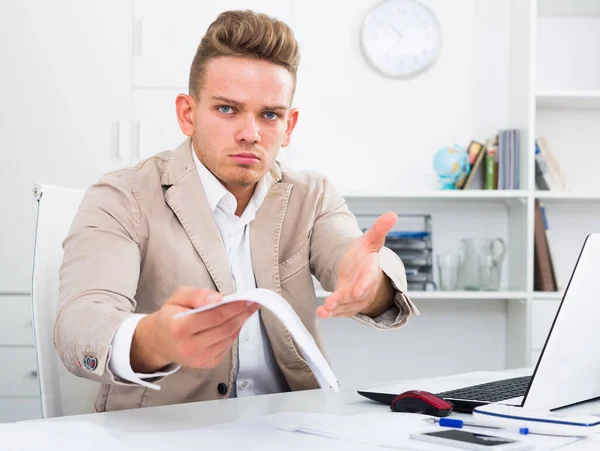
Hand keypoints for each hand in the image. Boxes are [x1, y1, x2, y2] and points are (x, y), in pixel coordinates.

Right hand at [131, 287, 259, 372]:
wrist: (160, 342)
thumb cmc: (171, 316)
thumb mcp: (178, 297)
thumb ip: (197, 294)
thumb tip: (218, 298)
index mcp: (179, 328)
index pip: (214, 316)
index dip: (234, 307)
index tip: (248, 298)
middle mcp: (189, 347)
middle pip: (225, 328)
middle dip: (242, 314)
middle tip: (254, 302)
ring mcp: (199, 358)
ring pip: (229, 337)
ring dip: (240, 322)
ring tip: (246, 310)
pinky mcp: (207, 364)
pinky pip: (227, 345)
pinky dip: (233, 332)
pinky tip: (234, 322)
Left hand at [317, 212, 396, 318]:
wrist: (362, 271)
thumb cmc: (366, 256)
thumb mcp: (371, 241)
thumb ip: (379, 229)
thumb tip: (392, 214)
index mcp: (370, 273)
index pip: (368, 279)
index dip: (363, 285)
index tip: (357, 290)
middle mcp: (363, 288)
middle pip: (355, 296)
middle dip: (345, 300)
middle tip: (332, 302)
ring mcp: (354, 298)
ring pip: (346, 306)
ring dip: (335, 308)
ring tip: (324, 310)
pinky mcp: (345, 304)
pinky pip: (339, 310)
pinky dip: (330, 312)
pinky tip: (321, 312)